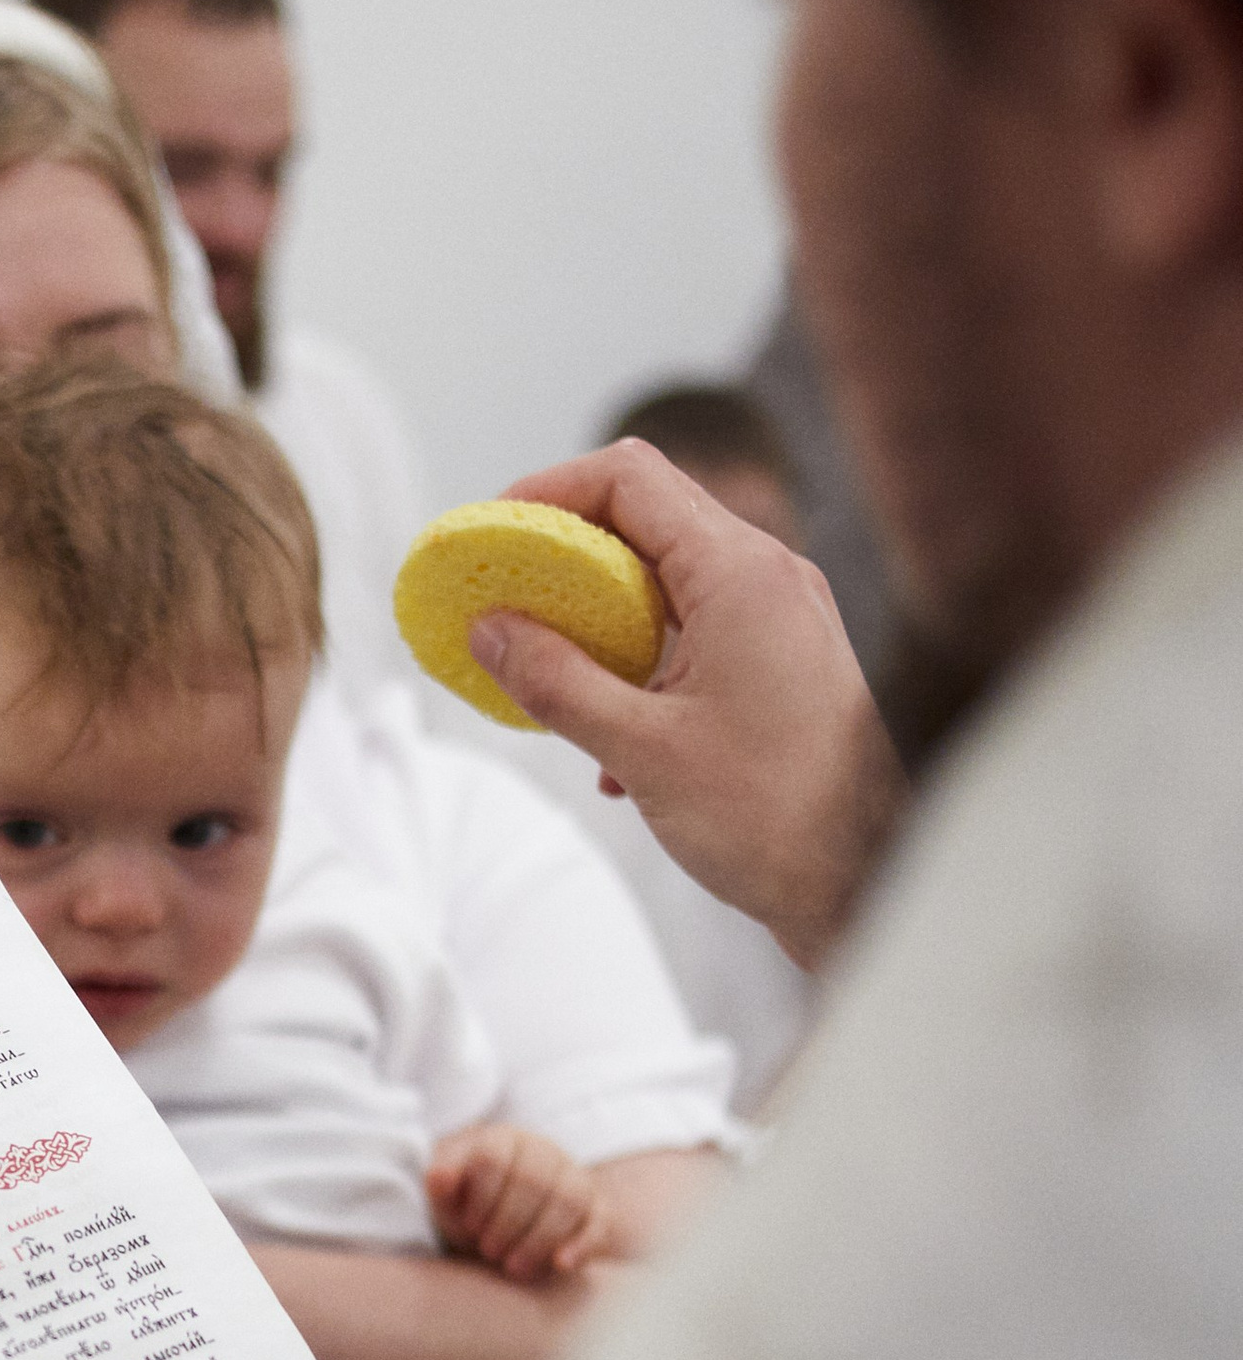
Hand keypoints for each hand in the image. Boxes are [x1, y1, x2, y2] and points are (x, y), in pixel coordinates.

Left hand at [426, 1122, 608, 1282]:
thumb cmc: (467, 1210)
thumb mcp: (445, 1198)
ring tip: (513, 1267)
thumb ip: (440, 1184)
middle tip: (489, 1252)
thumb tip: (438, 1177)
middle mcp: (542, 1150)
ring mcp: (574, 1177)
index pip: (493, 1158)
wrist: (498, 1232)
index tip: (469, 1228)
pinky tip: (560, 1265)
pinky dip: (583, 1244)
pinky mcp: (596, 1209)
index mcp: (501, 1139)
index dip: (481, 1198)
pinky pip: (600, 1221)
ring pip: (569, 1199)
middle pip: (534, 1179)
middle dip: (509, 1222)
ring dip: (539, 1238)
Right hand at [469, 438, 908, 969]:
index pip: (630, 480)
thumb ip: (555, 682)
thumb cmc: (778, 819)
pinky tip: (611, 741)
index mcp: (741, 575)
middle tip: (501, 599)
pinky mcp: (777, 658)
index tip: (492, 536)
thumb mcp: (641, 750)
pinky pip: (690, 630)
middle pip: (644, 518)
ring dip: (597, 617)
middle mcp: (767, 577)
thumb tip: (490, 630)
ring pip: (663, 578)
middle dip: (562, 555)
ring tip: (545, 674)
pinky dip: (636, 661)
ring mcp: (777, 616)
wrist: (869, 879)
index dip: (549, 493)